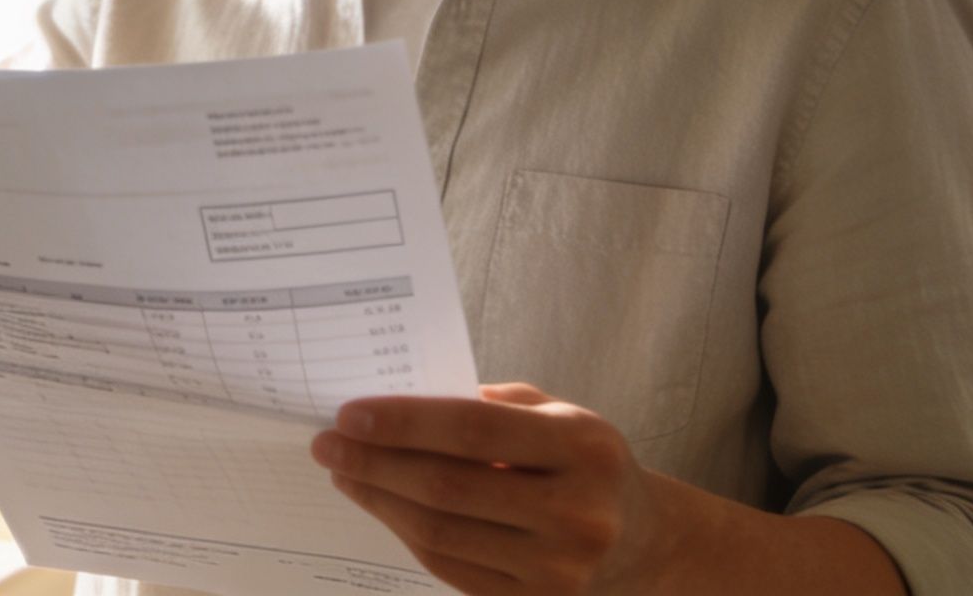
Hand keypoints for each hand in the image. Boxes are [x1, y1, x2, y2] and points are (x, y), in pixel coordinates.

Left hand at [310, 383, 681, 592]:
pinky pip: (451, 567)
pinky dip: (407, 533)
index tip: (349, 413)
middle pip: (447, 486)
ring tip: (345, 473)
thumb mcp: (559, 414)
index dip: (403, 421)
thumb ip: (490, 404)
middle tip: (328, 444)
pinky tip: (383, 506)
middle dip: (375, 463)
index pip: (472, 429)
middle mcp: (576, 512)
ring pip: (441, 532)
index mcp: (583, 448)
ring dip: (380, 500)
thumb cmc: (585, 464)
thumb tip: (399, 406)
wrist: (645, 543)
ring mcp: (557, 568)